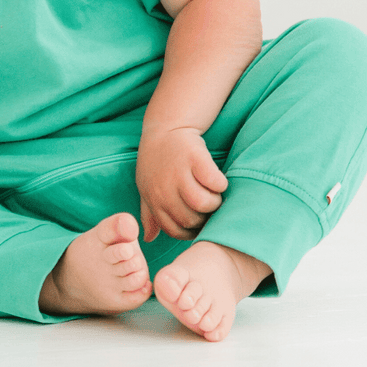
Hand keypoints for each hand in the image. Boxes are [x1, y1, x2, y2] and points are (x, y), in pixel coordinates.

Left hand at [135, 127, 228, 241]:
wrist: (165, 128)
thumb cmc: (157, 161)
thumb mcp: (147, 187)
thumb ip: (149, 214)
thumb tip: (150, 238)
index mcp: (153, 199)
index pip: (174, 230)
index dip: (191, 231)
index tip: (199, 222)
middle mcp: (163, 188)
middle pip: (191, 220)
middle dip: (204, 217)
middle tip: (208, 205)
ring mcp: (178, 173)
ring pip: (203, 204)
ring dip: (214, 202)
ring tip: (214, 193)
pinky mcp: (195, 157)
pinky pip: (215, 182)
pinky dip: (220, 184)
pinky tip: (217, 179)